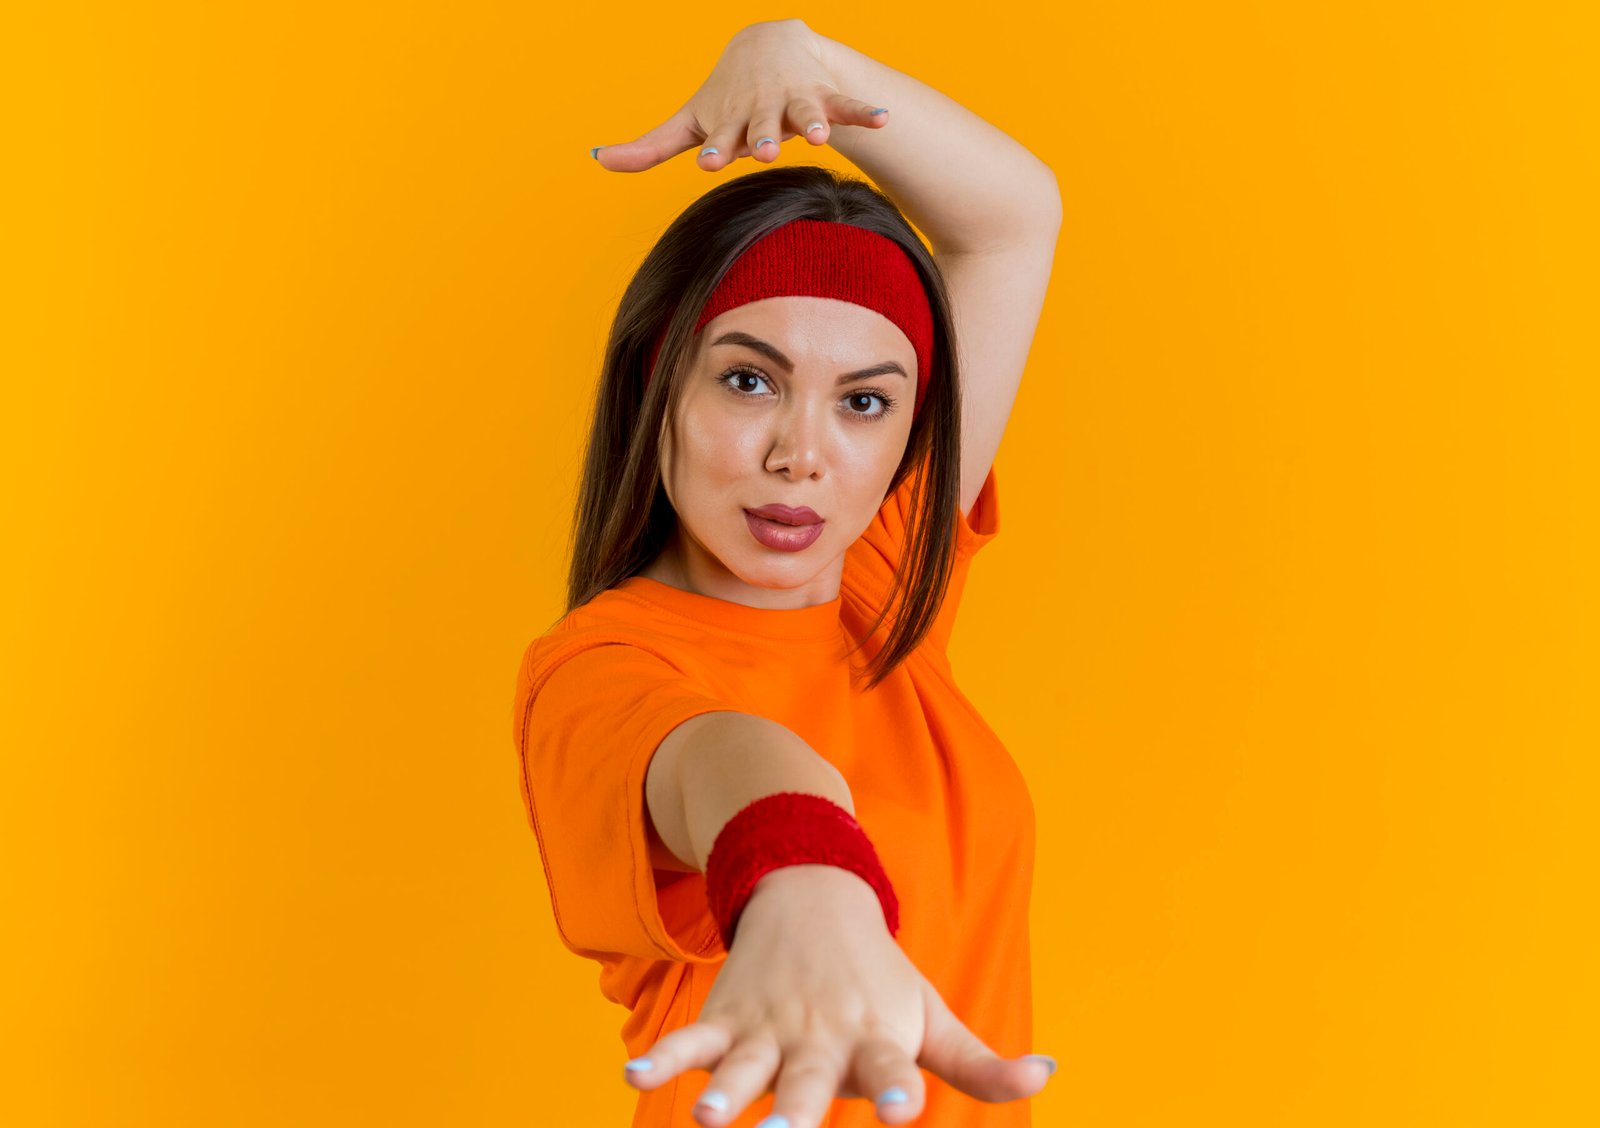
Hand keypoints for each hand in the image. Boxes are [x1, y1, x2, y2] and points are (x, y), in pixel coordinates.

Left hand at [591, 19, 889, 173]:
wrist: (771, 45)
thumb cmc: (726, 96)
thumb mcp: (690, 119)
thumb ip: (648, 146)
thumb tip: (596, 159)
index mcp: (729, 122)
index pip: (719, 140)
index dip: (714, 149)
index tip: (709, 160)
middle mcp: (761, 111)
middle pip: (762, 127)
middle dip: (763, 137)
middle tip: (764, 150)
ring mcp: (793, 101)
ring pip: (803, 112)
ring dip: (811, 121)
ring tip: (820, 134)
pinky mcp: (823, 96)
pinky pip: (846, 105)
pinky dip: (864, 111)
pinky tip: (883, 118)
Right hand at [623, 865, 1052, 1125]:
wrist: (812, 891)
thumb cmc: (880, 974)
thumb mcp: (930, 1012)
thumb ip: (980, 1060)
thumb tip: (1049, 1073)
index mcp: (875, 1034)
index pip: (890, 1065)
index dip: (896, 1087)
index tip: (904, 1109)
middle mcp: (821, 1033)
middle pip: (810, 1076)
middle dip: (798, 1108)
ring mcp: (768, 1025)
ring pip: (743, 1064)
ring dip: (724, 1091)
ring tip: (708, 1120)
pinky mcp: (725, 1018)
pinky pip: (691, 1042)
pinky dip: (663, 1059)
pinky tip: (635, 1078)